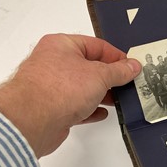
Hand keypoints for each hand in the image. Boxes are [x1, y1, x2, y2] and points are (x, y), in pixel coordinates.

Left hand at [0, 34, 140, 157]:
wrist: (34, 121)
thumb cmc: (58, 90)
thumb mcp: (100, 75)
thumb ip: (119, 71)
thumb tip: (132, 66)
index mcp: (62, 45)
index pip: (96, 46)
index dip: (116, 56)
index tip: (131, 66)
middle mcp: (55, 63)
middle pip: (90, 67)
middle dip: (110, 77)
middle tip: (127, 83)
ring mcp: (53, 87)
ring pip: (84, 88)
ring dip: (102, 94)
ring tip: (119, 99)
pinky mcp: (54, 108)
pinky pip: (77, 106)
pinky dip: (91, 109)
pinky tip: (102, 112)